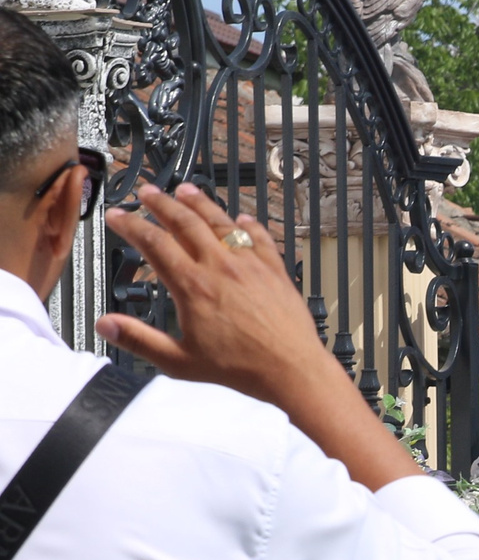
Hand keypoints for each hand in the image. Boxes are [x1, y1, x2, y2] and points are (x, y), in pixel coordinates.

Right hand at [99, 188, 317, 396]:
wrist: (291, 369)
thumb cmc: (243, 368)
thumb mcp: (179, 361)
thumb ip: (140, 340)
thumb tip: (107, 326)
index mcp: (194, 286)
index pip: (154, 243)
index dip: (131, 225)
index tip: (118, 215)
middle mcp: (222, 267)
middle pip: (186, 222)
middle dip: (162, 203)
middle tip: (148, 192)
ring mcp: (251, 266)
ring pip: (221, 223)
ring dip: (200, 203)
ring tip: (186, 191)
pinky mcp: (276, 271)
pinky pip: (260, 239)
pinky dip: (247, 224)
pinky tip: (242, 218)